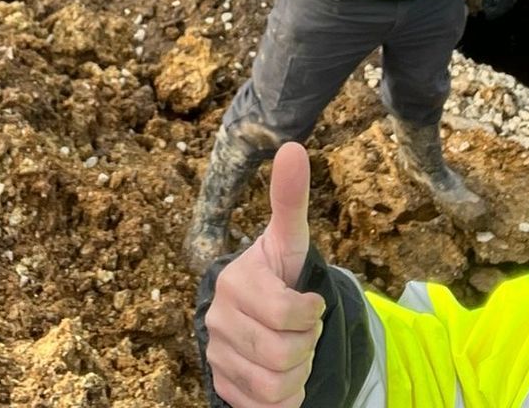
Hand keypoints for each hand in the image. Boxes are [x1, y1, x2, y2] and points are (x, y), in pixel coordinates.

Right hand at [202, 144, 325, 407]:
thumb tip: (293, 146)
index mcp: (236, 283)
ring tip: (292, 353)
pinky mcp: (221, 386)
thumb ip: (290, 199)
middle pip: (285, 356)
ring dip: (297, 375)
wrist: (252, 314)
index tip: (310, 305)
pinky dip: (284, 399)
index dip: (312, 315)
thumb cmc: (277, 274)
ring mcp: (216, 355)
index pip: (291, 316)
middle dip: (306, 346)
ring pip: (276, 387)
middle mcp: (218, 319)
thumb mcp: (288, 241)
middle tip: (302, 332)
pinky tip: (281, 378)